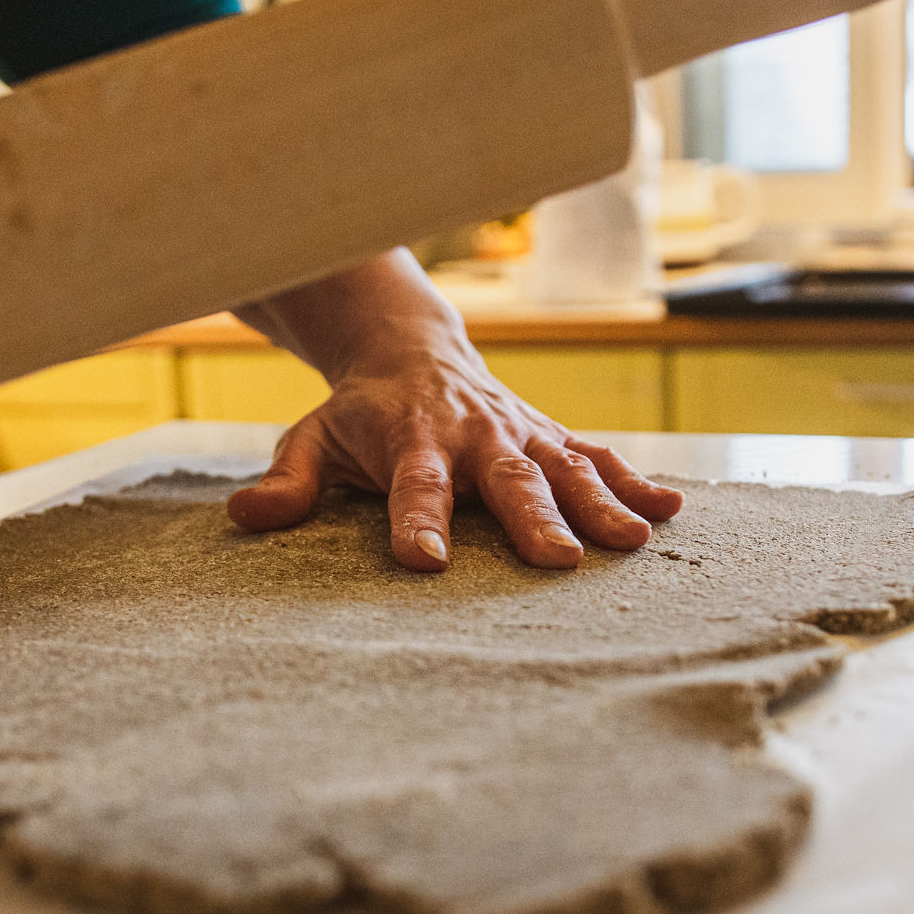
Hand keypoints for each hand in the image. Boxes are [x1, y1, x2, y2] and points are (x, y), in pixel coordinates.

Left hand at [224, 251, 681, 570]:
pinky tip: (669, 512)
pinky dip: (633, 482)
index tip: (424, 561)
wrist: (411, 351)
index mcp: (412, 440)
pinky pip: (596, 456)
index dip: (418, 520)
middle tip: (556, 561)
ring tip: (630, 542)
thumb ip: (289, 482)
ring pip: (564, 468)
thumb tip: (244, 519)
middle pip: (506, 480)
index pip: (414, 485)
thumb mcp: (312, 437)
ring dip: (600, 504)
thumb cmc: (358, 415)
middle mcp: (474, 436)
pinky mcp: (550, 436)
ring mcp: (519, 434)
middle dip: (532, 518)